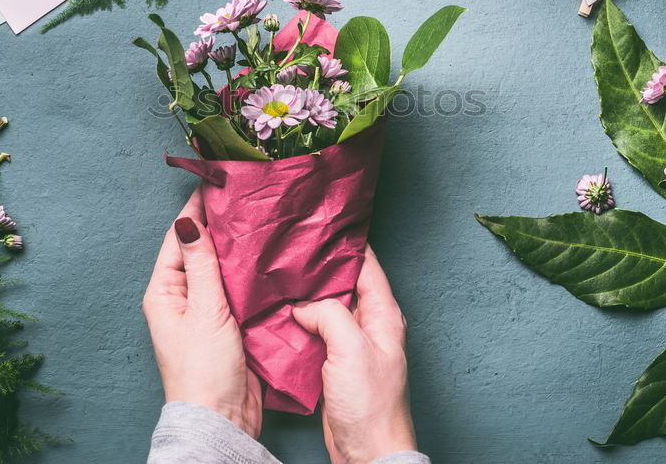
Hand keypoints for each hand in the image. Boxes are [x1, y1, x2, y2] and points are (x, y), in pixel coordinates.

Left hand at [143, 188, 262, 436]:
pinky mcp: (231, 323)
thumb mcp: (204, 309)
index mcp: (165, 291)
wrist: (223, 419)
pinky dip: (252, 273)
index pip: (179, 237)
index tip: (217, 180)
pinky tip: (270, 258)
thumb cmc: (204, 369)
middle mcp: (183, 297)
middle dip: (222, 225)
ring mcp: (208, 311)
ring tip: (262, 219)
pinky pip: (240, 289)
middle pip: (203, 250)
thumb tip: (187, 219)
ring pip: (224, 268)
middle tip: (248, 195)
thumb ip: (201, 263)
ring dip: (240, 248)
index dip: (197, 209)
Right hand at [292, 246, 416, 463]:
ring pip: (327, 305)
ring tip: (281, 274)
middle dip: (318, 265)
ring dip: (307, 293)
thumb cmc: (370, 405)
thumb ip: (329, 314)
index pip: (365, 263)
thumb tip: (303, 304)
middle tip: (289, 247)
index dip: (343, 242)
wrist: (367, 453)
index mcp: (384, 314)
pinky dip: (300, 319)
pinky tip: (281, 313)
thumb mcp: (352, 349)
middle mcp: (370, 323)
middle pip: (343, 281)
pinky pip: (317, 329)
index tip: (317, 224)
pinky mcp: (335, 361)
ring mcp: (352, 343)